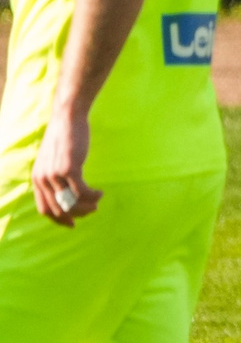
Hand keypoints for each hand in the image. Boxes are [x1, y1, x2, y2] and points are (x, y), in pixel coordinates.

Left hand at [31, 108, 99, 227]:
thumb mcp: (53, 160)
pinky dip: (93, 196)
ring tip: (98, 201)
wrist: (68, 118)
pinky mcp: (69, 168)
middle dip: (78, 214)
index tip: (74, 223)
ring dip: (87, 206)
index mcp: (37, 179)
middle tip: (93, 210)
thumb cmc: (64, 138)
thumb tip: (65, 194)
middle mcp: (43, 179)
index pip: (45, 209)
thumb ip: (54, 176)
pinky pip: (82, 192)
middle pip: (60, 209)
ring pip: (71, 202)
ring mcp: (55, 175)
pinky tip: (100, 192)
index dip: (60, 220)